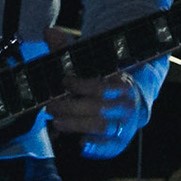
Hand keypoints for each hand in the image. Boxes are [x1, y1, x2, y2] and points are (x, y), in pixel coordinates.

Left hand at [42, 26, 145, 158]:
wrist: (132, 101)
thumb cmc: (105, 79)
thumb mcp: (90, 63)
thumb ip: (69, 49)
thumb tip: (49, 32)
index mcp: (122, 83)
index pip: (102, 85)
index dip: (81, 84)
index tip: (64, 82)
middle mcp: (127, 105)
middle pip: (98, 108)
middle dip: (70, 107)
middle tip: (50, 106)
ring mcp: (125, 124)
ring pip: (101, 127)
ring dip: (76, 126)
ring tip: (55, 122)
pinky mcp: (120, 141)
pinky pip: (109, 147)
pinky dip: (95, 148)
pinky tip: (80, 144)